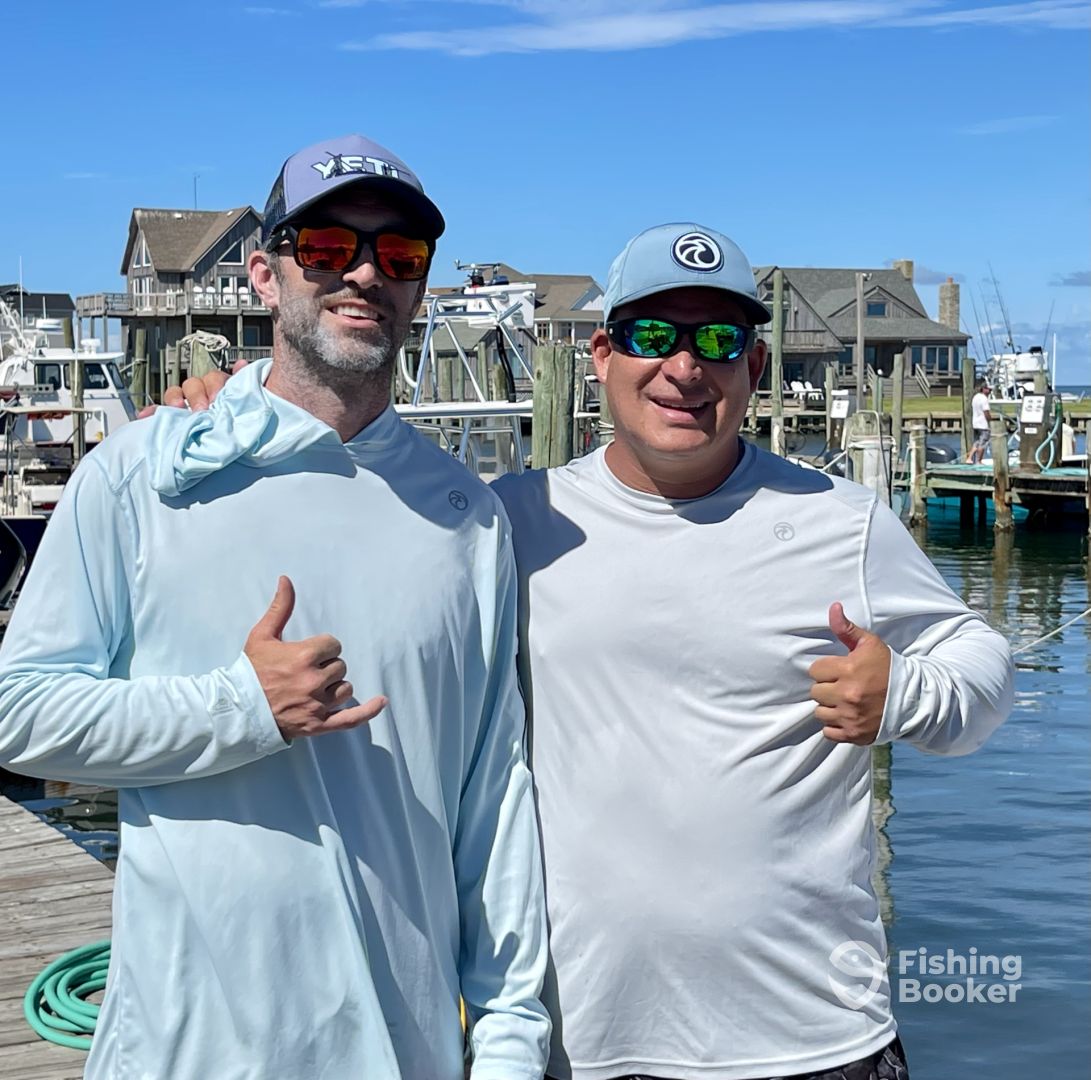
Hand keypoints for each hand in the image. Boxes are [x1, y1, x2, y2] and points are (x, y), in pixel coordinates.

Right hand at [244, 576, 385, 739]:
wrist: (237, 710)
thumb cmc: (249, 671)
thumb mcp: (262, 635)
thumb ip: (281, 607)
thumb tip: (286, 579)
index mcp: (304, 656)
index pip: (334, 645)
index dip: (323, 648)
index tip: (308, 654)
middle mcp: (313, 681)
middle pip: (340, 666)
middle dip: (326, 667)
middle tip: (304, 673)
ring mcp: (317, 705)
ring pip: (345, 689)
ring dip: (335, 687)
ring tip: (314, 689)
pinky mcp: (318, 725)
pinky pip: (350, 719)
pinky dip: (368, 711)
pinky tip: (381, 701)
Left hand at [807, 602, 890, 744]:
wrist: (913, 699)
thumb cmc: (888, 668)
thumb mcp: (869, 644)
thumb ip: (847, 628)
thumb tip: (833, 607)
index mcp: (849, 670)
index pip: (815, 670)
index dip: (826, 669)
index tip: (839, 671)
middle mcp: (847, 695)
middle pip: (815, 691)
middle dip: (827, 687)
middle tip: (843, 686)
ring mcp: (850, 717)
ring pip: (820, 712)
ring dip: (829, 707)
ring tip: (844, 702)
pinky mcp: (854, 734)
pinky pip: (828, 732)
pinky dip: (835, 726)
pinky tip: (847, 717)